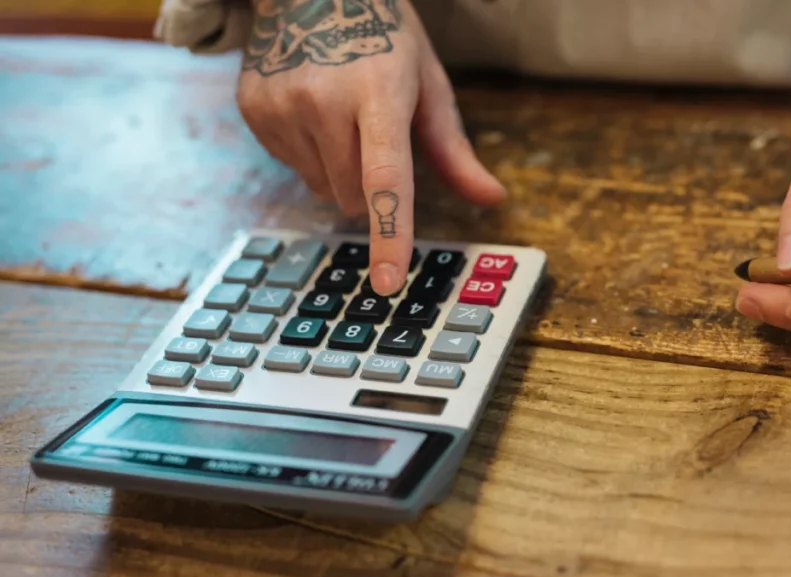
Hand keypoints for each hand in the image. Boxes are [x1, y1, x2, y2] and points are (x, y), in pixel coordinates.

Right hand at [236, 0, 505, 294]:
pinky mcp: (253, 110)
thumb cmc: (383, 35)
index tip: (388, 281)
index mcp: (379, 90)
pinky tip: (312, 112)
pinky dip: (308, 155)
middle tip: (372, 135)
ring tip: (339, 117)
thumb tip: (493, 199)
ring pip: (322, 189)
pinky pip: (292, 168)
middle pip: (353, 197)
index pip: (385, 178)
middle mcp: (323, 99)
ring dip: (337, 172)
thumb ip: (455, 150)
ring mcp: (281, 105)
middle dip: (368, 187)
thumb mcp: (427, 82)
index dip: (389, 234)